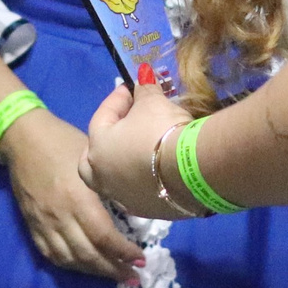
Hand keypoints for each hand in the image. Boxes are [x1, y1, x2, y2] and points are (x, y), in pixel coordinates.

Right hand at [0, 109, 144, 283]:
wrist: (24, 138)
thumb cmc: (64, 142)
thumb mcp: (94, 159)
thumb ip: (110, 186)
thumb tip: (131, 210)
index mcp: (79, 198)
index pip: (104, 237)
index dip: (124, 253)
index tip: (141, 260)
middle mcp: (61, 216)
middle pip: (88, 255)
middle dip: (113, 270)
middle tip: (133, 278)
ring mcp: (44, 223)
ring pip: (70, 259)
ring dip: (93, 272)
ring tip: (112, 275)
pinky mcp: (32, 225)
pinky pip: (50, 254)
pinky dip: (69, 265)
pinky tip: (84, 266)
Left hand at [80, 80, 197, 220]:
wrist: (192, 172)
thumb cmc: (162, 131)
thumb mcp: (153, 103)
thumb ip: (144, 90)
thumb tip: (143, 77)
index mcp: (98, 148)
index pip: (101, 117)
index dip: (117, 100)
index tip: (131, 89)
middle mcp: (104, 177)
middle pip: (94, 158)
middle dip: (106, 139)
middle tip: (124, 125)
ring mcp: (124, 198)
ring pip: (115, 179)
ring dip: (124, 162)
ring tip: (143, 148)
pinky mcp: (147, 211)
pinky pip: (139, 192)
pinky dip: (144, 179)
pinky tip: (159, 170)